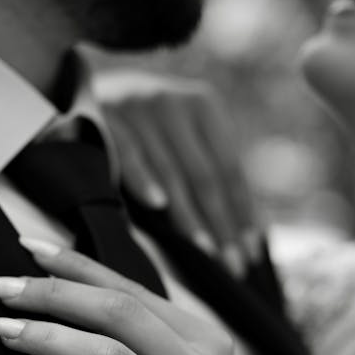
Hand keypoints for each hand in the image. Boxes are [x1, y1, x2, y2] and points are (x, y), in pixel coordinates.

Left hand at [0, 243, 243, 354]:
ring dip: (47, 338)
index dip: (77, 266)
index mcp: (204, 340)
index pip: (132, 289)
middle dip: (53, 294)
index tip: (28, 248)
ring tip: (2, 330)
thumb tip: (73, 286)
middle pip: (118, 313)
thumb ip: (148, 336)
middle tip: (0, 289)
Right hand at [99, 71, 261, 277]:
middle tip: (234, 266)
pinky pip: (129, 155)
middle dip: (222, 225)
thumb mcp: (189, 136)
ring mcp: (138, 110)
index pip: (231, 169)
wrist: (97, 89)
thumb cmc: (154, 125)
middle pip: (205, 176)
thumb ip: (219, 174)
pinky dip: (144, 180)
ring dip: (189, 216)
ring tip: (205, 251)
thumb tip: (257, 230)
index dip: (244, 212)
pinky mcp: (105, 118)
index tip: (252, 252)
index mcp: (204, 106)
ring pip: (171, 173)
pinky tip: (159, 206)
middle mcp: (174, 104)